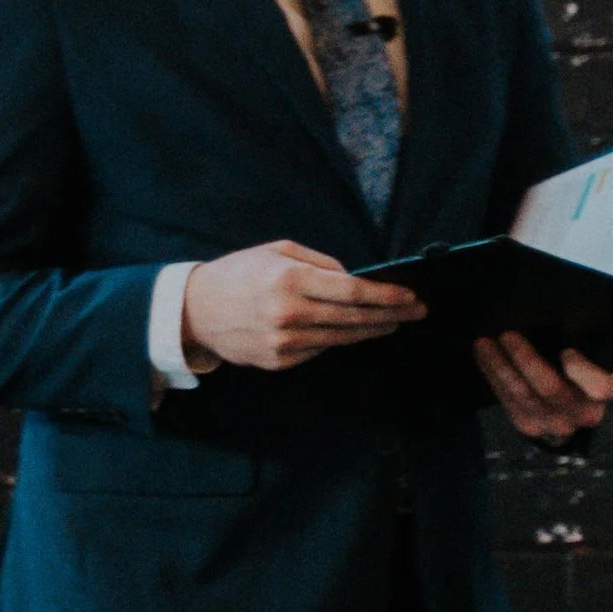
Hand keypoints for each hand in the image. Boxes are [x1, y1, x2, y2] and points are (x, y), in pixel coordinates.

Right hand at [180, 239, 426, 371]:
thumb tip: (354, 280)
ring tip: (392, 323)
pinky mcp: (278, 361)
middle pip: (354, 319)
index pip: (353, 292)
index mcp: (291, 280)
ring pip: (341, 338)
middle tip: (415, 312)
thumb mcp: (279, 251)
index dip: (387, 296)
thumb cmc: (239, 273)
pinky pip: (319, 350)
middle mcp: (290, 314)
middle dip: (390, 315)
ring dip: (371, 331)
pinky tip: (350, 332)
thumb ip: (321, 263)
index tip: (410, 296)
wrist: (197, 310)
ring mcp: (284, 342)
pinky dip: (336, 339)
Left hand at [474, 331, 612, 441]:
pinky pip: (507, 402)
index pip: (600, 388)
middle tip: (507, 335)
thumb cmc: (583, 363)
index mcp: (606, 391)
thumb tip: (564, 330)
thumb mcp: (593, 350)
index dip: (581, 372)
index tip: (567, 352)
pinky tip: (483, 358)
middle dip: (525, 359)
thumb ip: (584, 344)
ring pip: (522, 395)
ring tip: (484, 344)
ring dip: (499, 367)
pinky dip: (492, 377)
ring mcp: (554, 424)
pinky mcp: (529, 425)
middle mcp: (582, 414)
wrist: (572, 402)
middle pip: (550, 388)